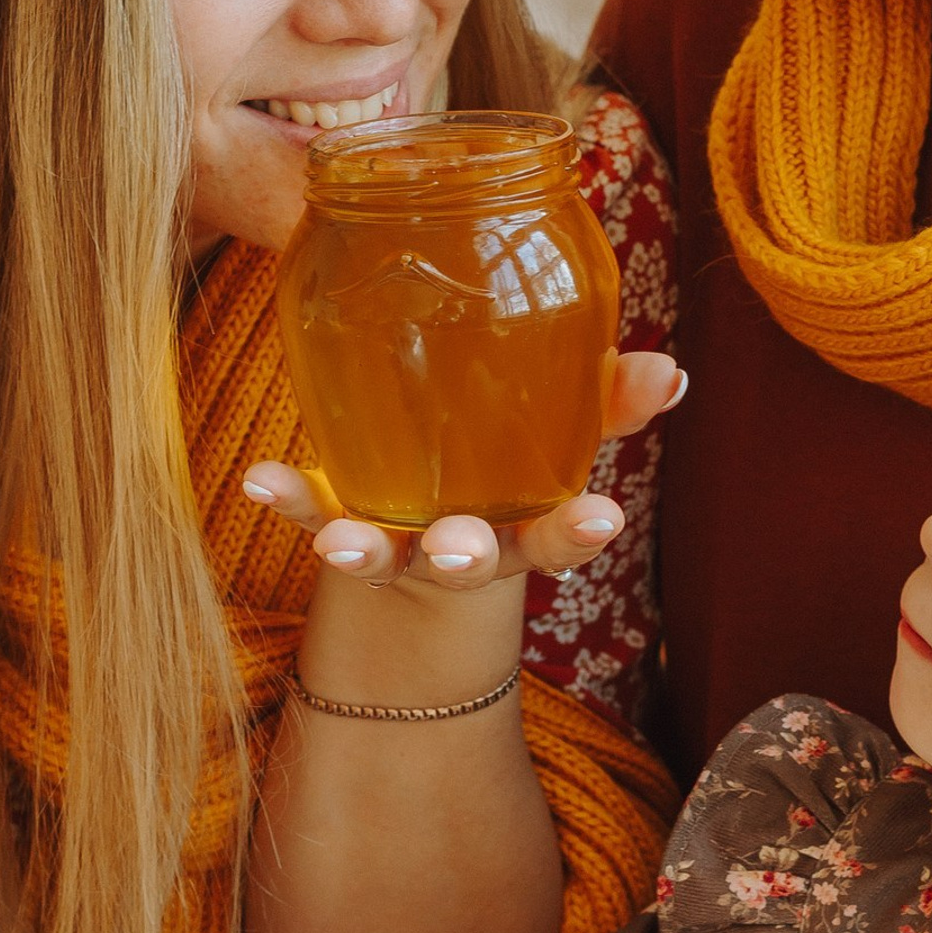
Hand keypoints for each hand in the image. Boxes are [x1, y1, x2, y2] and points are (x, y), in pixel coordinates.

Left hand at [245, 350, 683, 588]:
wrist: (427, 523)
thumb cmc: (508, 464)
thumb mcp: (561, 437)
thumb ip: (609, 400)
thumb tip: (672, 369)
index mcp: (521, 528)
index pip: (559, 539)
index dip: (581, 532)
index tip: (606, 518)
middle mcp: (457, 549)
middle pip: (466, 564)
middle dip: (464, 557)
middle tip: (462, 552)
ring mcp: (394, 543)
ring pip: (379, 558)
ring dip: (361, 551)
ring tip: (340, 541)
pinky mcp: (335, 520)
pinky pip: (308, 514)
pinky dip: (286, 498)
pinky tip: (258, 475)